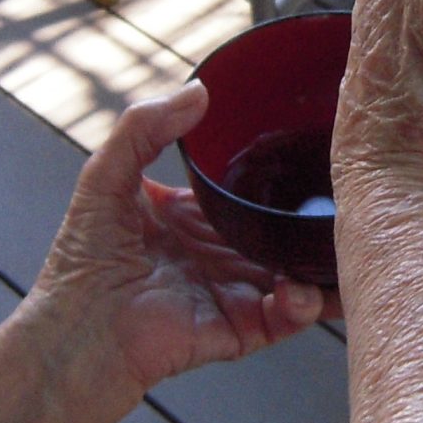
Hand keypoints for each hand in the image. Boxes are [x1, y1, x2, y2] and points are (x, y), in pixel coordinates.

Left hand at [29, 83, 327, 410]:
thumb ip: (143, 128)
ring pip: (291, 271)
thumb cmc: (81, 263)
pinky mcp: (238, 328)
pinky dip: (303, 304)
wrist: (79, 331)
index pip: (238, 187)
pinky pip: (283, 316)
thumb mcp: (105, 176)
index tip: (305, 147)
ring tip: (341, 240)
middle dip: (308, 215)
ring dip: (318, 259)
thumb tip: (197, 91)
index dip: (270, 171)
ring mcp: (229, 290)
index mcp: (185, 216)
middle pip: (274, 228)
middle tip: (344, 193)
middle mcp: (212, 252)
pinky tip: (301, 286)